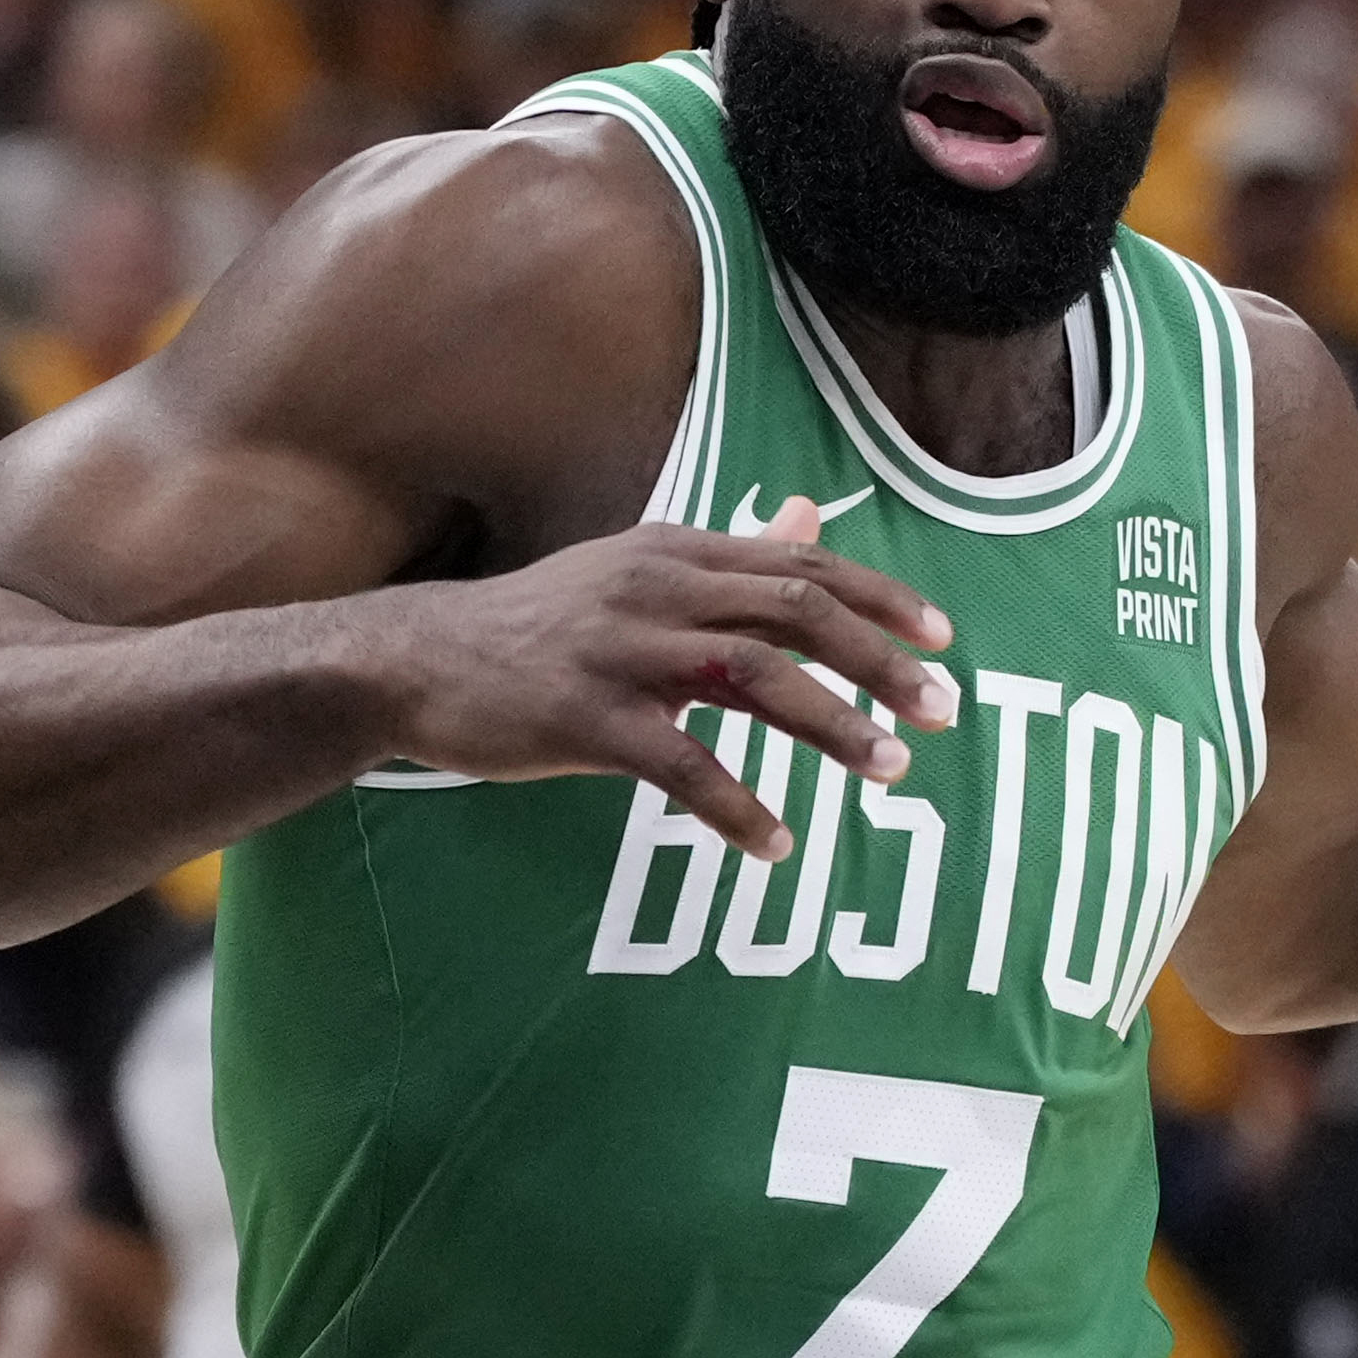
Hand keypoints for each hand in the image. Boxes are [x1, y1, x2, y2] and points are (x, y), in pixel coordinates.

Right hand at [365, 496, 956, 863]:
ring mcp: (618, 651)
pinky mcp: (583, 717)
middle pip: (796, 612)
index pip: (801, 564)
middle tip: (939, 712)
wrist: (413, 660)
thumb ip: (725, 556)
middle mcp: (655, 588)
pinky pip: (682, 764)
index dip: (881, 601)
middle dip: (880, 662)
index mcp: (674, 552)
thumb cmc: (535, 627)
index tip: (944, 641)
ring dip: (834, 727)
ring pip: (756, 678)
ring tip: (888, 771)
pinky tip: (774, 842)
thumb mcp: (632, 572)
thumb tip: (806, 515)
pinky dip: (737, 806)